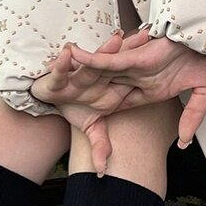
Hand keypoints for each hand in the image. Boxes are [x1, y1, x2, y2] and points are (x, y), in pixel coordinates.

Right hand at [30, 32, 138, 174]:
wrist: (46, 98)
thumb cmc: (72, 105)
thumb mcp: (90, 126)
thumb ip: (100, 143)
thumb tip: (105, 169)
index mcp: (108, 86)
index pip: (129, 74)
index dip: (144, 64)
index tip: (159, 54)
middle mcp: (96, 77)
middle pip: (117, 62)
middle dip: (132, 49)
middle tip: (147, 36)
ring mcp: (77, 76)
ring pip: (94, 62)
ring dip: (104, 51)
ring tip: (116, 40)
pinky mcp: (57, 79)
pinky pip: (61, 71)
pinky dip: (63, 64)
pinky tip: (67, 53)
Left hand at [67, 33, 205, 146]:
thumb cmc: (205, 59)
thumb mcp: (199, 94)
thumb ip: (191, 118)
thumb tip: (186, 143)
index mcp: (148, 87)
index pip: (122, 101)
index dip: (104, 108)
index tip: (86, 116)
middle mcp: (136, 76)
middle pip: (103, 87)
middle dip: (80, 90)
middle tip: (57, 95)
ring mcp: (133, 66)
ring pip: (98, 72)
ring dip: (76, 72)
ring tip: (51, 72)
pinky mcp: (132, 58)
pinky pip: (105, 60)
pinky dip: (88, 59)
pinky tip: (70, 56)